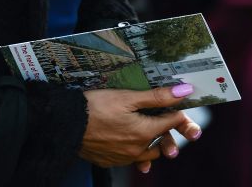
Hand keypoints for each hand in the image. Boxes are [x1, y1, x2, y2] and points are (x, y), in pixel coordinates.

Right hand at [79, 84, 201, 172]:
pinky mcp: (110, 160)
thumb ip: (156, 96)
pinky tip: (128, 142)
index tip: (180, 103)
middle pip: (162, 142)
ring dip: (152, 144)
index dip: (178, 111)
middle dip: (167, 132)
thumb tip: (183, 92)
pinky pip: (130, 159)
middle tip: (167, 122)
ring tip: (149, 133)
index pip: (171, 122)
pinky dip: (134, 151)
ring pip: (147, 154)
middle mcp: (137, 150)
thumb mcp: (127, 96)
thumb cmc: (96, 106)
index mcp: (144, 132)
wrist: (67, 124)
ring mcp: (124, 158)